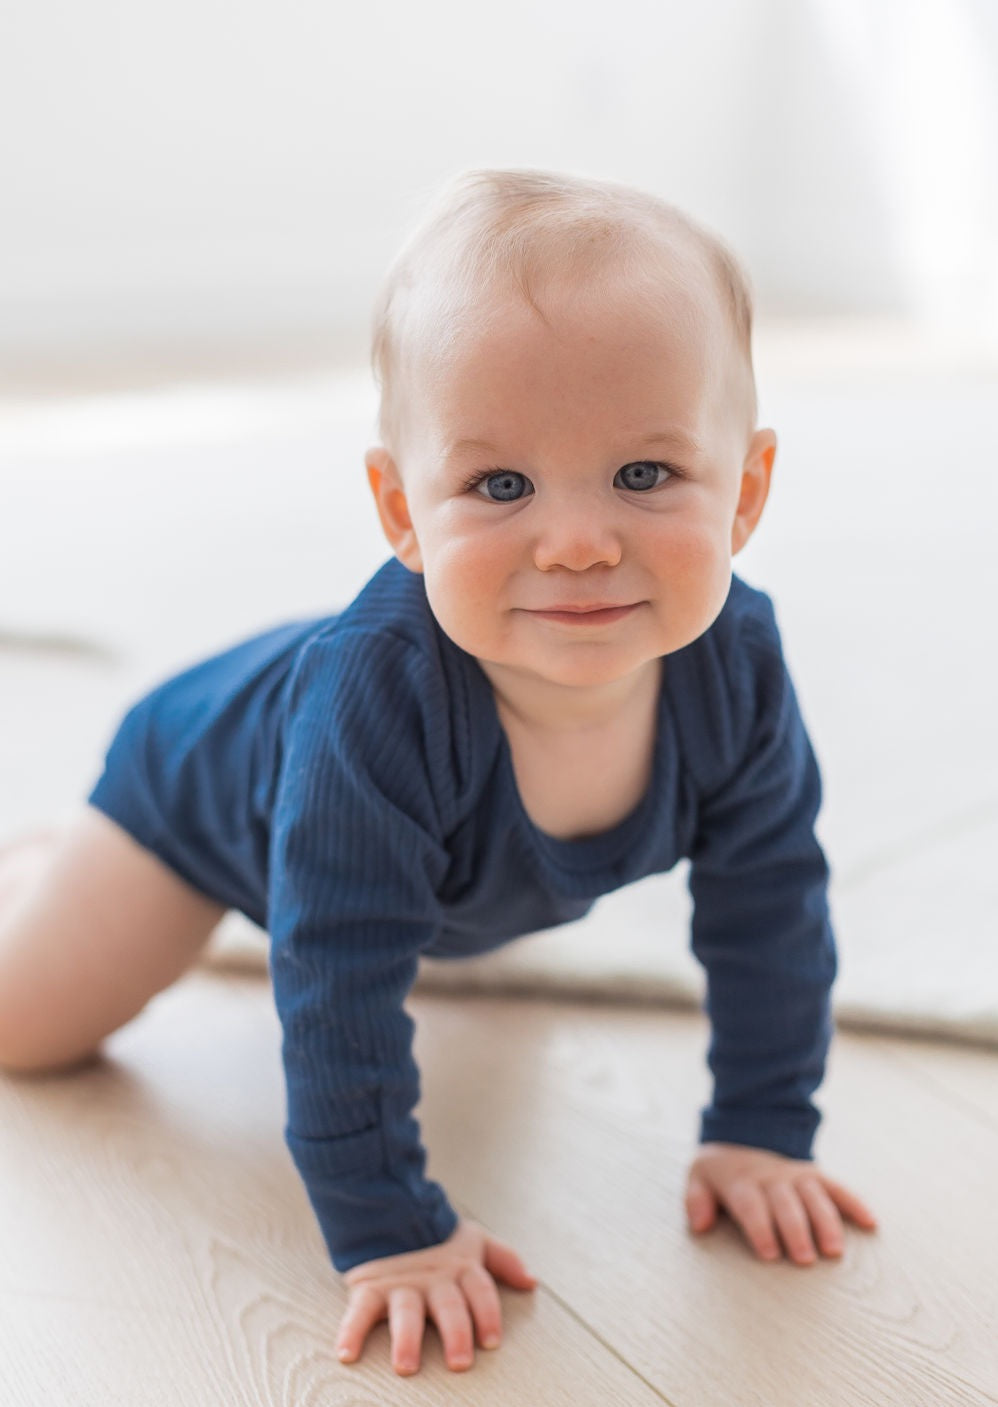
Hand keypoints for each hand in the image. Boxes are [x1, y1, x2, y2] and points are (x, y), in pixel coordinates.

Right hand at [335, 1217, 537, 1374]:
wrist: (388, 1211)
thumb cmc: (437, 1240)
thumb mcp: (473, 1242)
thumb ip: (502, 1260)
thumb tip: (531, 1282)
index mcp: (459, 1268)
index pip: (480, 1290)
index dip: (488, 1313)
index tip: (491, 1342)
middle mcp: (432, 1278)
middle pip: (449, 1306)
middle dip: (456, 1333)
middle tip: (459, 1362)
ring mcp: (400, 1283)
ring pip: (406, 1311)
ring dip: (407, 1338)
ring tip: (406, 1366)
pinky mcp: (370, 1287)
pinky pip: (359, 1310)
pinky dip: (351, 1331)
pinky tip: (346, 1354)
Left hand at [685, 1143, 877, 1264]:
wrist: (741, 1134)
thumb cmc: (720, 1172)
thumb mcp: (698, 1178)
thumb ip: (696, 1200)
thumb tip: (700, 1225)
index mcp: (742, 1181)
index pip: (751, 1204)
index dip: (760, 1228)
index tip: (769, 1253)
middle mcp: (772, 1177)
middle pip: (785, 1204)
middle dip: (796, 1230)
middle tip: (805, 1259)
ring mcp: (796, 1175)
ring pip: (814, 1196)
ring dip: (826, 1222)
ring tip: (834, 1251)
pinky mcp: (815, 1175)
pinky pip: (837, 1187)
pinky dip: (854, 1203)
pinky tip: (870, 1223)